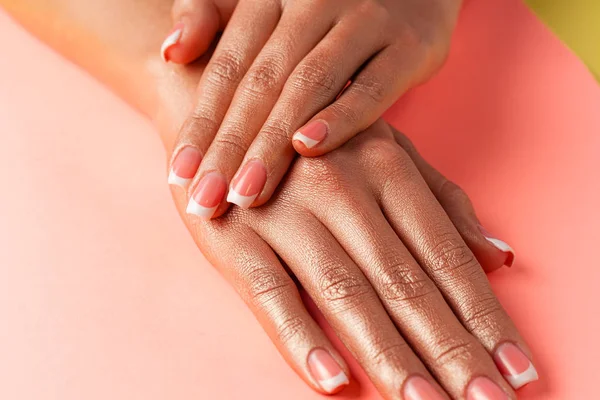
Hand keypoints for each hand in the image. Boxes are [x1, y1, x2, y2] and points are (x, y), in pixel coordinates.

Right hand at [153, 61, 532, 399]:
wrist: (229, 112)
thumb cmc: (317, 140)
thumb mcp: (386, 150)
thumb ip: (442, 200)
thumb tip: (498, 256)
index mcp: (386, 166)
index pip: (446, 254)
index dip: (485, 315)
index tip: (515, 367)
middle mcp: (341, 189)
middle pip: (405, 282)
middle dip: (450, 349)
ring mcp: (286, 213)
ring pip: (345, 293)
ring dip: (389, 356)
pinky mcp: (236, 236)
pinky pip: (271, 294)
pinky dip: (302, 337)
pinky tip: (334, 381)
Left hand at [161, 0, 461, 217]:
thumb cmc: (324, 7)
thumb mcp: (265, 1)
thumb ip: (211, 17)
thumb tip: (169, 55)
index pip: (227, 66)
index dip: (201, 121)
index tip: (179, 175)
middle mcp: (313, 1)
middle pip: (262, 81)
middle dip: (230, 146)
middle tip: (205, 201)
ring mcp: (365, 19)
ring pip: (309, 86)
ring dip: (273, 143)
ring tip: (246, 193)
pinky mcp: (411, 45)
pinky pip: (374, 86)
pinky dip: (342, 116)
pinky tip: (310, 149)